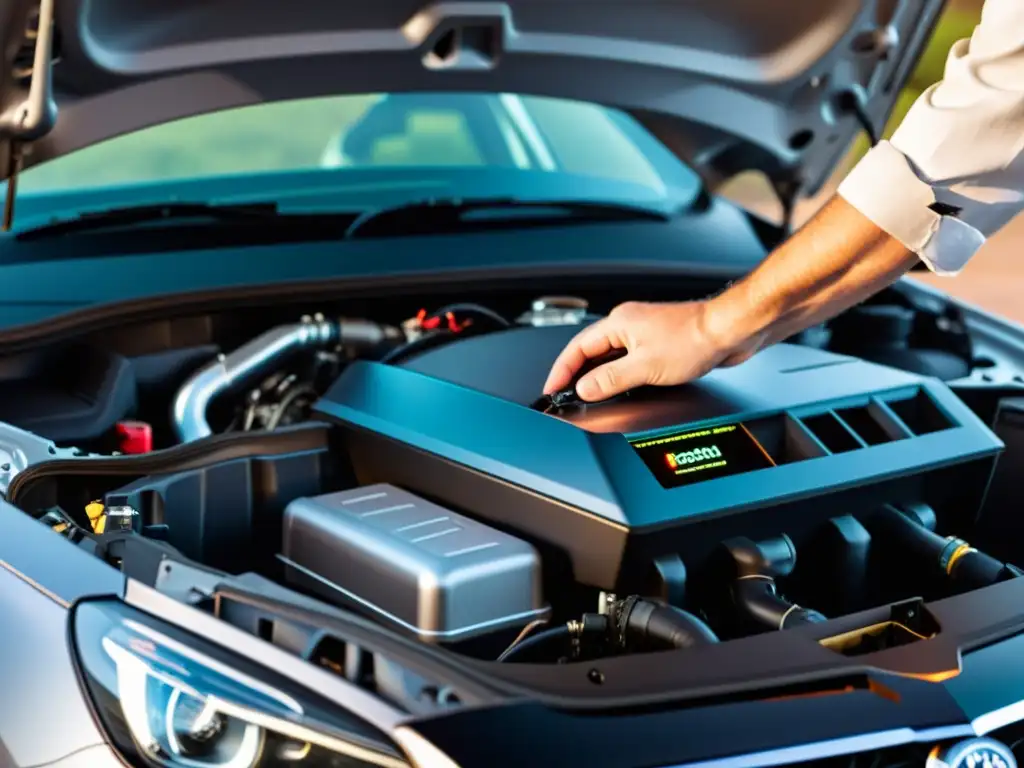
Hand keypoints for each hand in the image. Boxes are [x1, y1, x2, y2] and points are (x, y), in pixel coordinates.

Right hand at [543, 300, 759, 401]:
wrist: (728, 331)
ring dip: (598, 374)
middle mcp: (628, 323)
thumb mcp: (644, 367)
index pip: (577, 348)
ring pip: (610, 355)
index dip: (561, 371)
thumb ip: (610, 379)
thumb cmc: (694, 339)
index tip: (552, 389)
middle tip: (565, 394)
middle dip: (576, 373)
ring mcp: (643, 332)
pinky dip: (618, 373)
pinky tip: (621, 386)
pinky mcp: (658, 341)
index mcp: (618, 323)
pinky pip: (628, 358)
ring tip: (589, 394)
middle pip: (590, 351)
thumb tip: (585, 388)